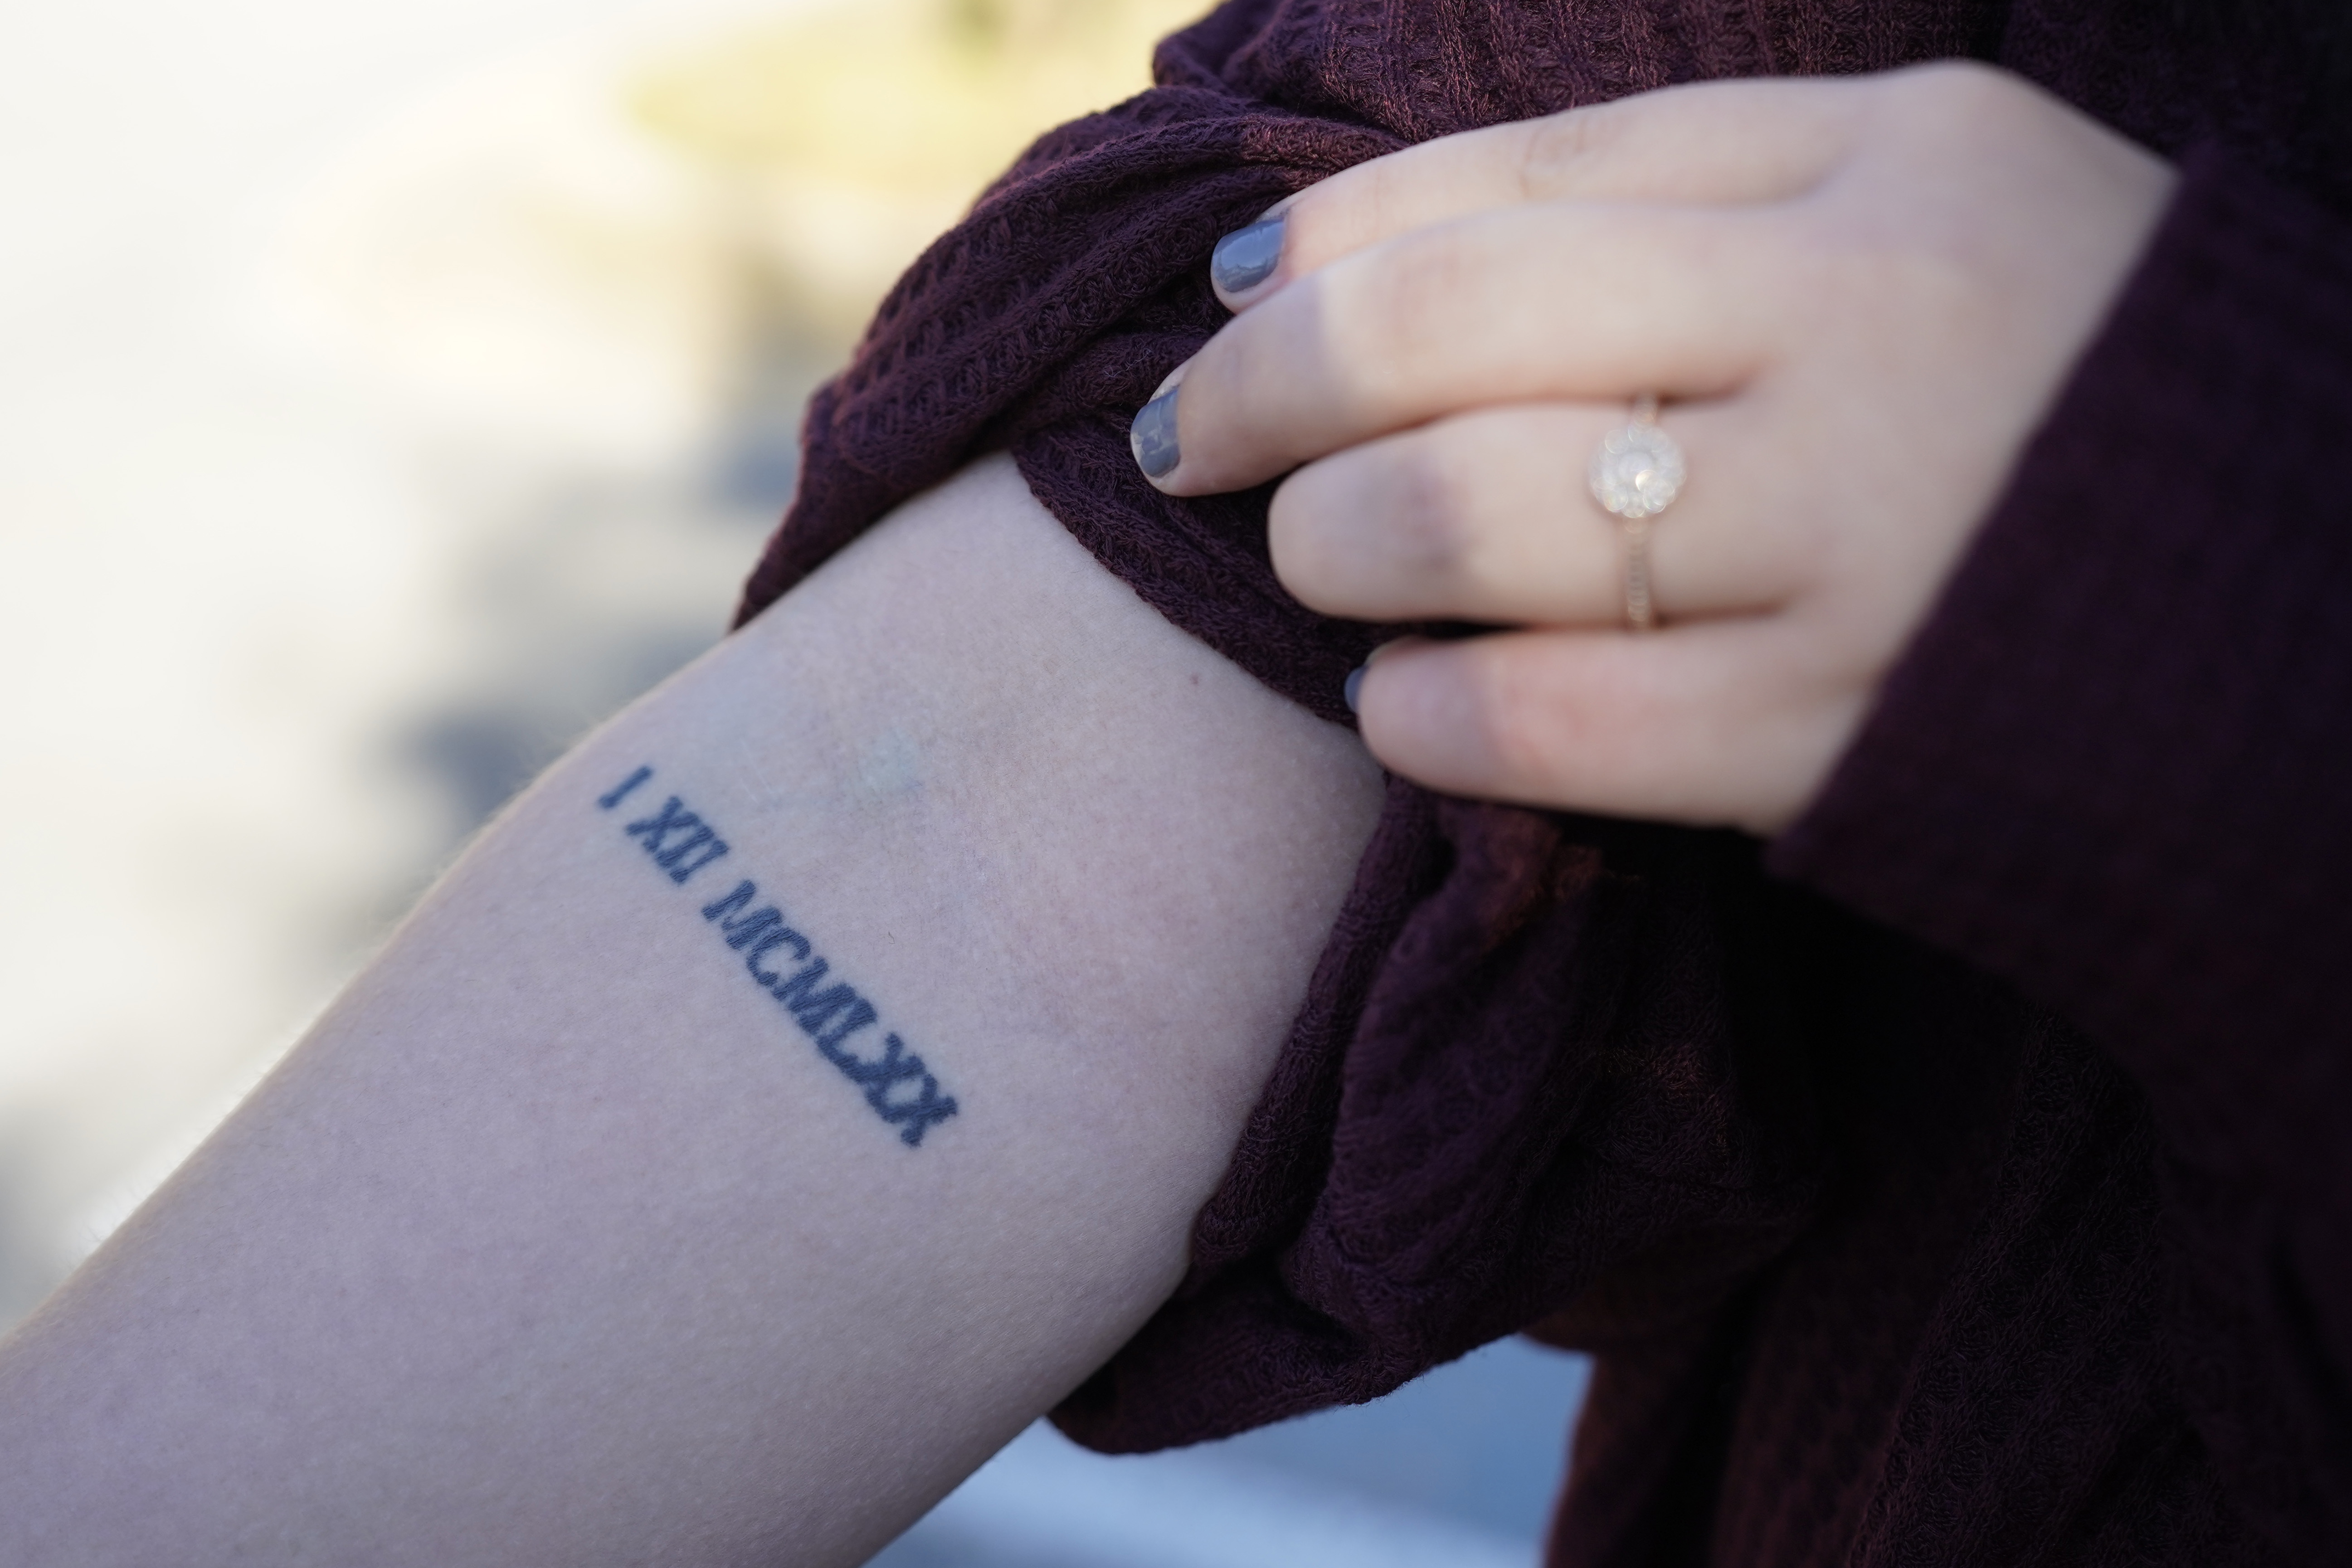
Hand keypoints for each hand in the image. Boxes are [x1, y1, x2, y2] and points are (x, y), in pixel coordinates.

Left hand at [1133, 63, 2174, 834]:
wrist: (2303, 618)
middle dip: (1263, 398)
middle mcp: (1869, 325)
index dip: (1322, 246)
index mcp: (1889, 160)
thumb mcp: (1920, 215)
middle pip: (1447, 335)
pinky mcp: (1844, 736)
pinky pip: (1548, 722)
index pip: (1516, 177)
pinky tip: (1406, 703)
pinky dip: (1424, 712)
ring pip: (1470, 525)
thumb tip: (1336, 264)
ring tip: (1325, 570)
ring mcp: (1862, 539)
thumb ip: (1677, 209)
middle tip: (1192, 449)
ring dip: (1334, 554)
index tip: (1224, 305)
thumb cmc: (2064, 393)